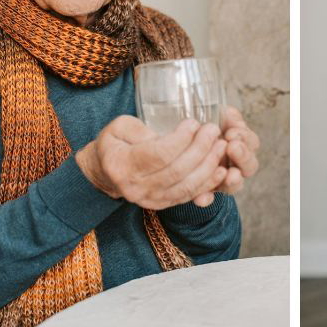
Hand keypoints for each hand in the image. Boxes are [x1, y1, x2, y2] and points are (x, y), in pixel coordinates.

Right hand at [76, 116, 228, 209]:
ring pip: (186, 186)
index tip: (193, 123)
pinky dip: (207, 184)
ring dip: (208, 166)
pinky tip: (221, 170)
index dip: (181, 139)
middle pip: (177, 170)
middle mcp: (136, 187)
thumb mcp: (119, 127)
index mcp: (122, 165)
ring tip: (221, 146)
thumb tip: (170, 136)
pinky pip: (188, 196)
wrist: (105, 172)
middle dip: (200, 149)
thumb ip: (141, 130)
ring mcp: (150, 199)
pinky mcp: (162, 204)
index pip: (159, 154)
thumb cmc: (114, 143)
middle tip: (213, 131)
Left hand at [191, 106, 260, 206]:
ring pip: (235, 184)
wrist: (173, 148)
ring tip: (229, 176)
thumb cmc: (198, 128)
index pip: (252, 143)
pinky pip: (209, 198)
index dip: (246, 138)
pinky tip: (201, 198)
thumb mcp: (213, 117)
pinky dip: (206, 198)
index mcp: (240, 143)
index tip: (232, 132)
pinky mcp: (205, 192)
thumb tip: (229, 113)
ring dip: (233, 180)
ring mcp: (222, 179)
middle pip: (250, 165)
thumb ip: (224, 116)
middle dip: (244, 156)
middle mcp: (236, 163)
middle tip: (233, 147)